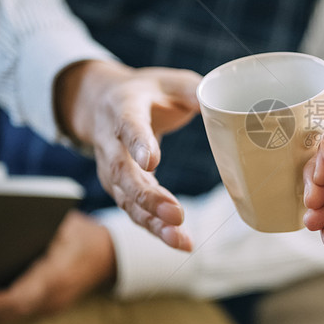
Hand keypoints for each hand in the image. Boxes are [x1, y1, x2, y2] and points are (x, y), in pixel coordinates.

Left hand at [0, 211, 115, 322]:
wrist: (111, 255)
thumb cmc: (84, 234)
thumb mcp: (65, 223)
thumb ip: (36, 227)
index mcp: (58, 274)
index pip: (19, 297)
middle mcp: (55, 295)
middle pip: (11, 312)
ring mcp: (54, 305)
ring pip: (14, 315)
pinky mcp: (51, 306)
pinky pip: (22, 312)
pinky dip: (3, 308)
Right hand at [56, 60, 200, 249]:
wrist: (101, 102)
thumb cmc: (146, 92)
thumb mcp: (169, 81)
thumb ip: (194, 90)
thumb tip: (222, 105)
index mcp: (124, 107)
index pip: (128, 125)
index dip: (139, 143)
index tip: (151, 162)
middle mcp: (111, 141)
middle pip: (122, 172)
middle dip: (147, 196)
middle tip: (175, 214)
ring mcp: (110, 168)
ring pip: (126, 199)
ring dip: (152, 221)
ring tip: (179, 239)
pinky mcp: (118, 188)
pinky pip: (133, 210)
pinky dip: (155, 228)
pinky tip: (180, 242)